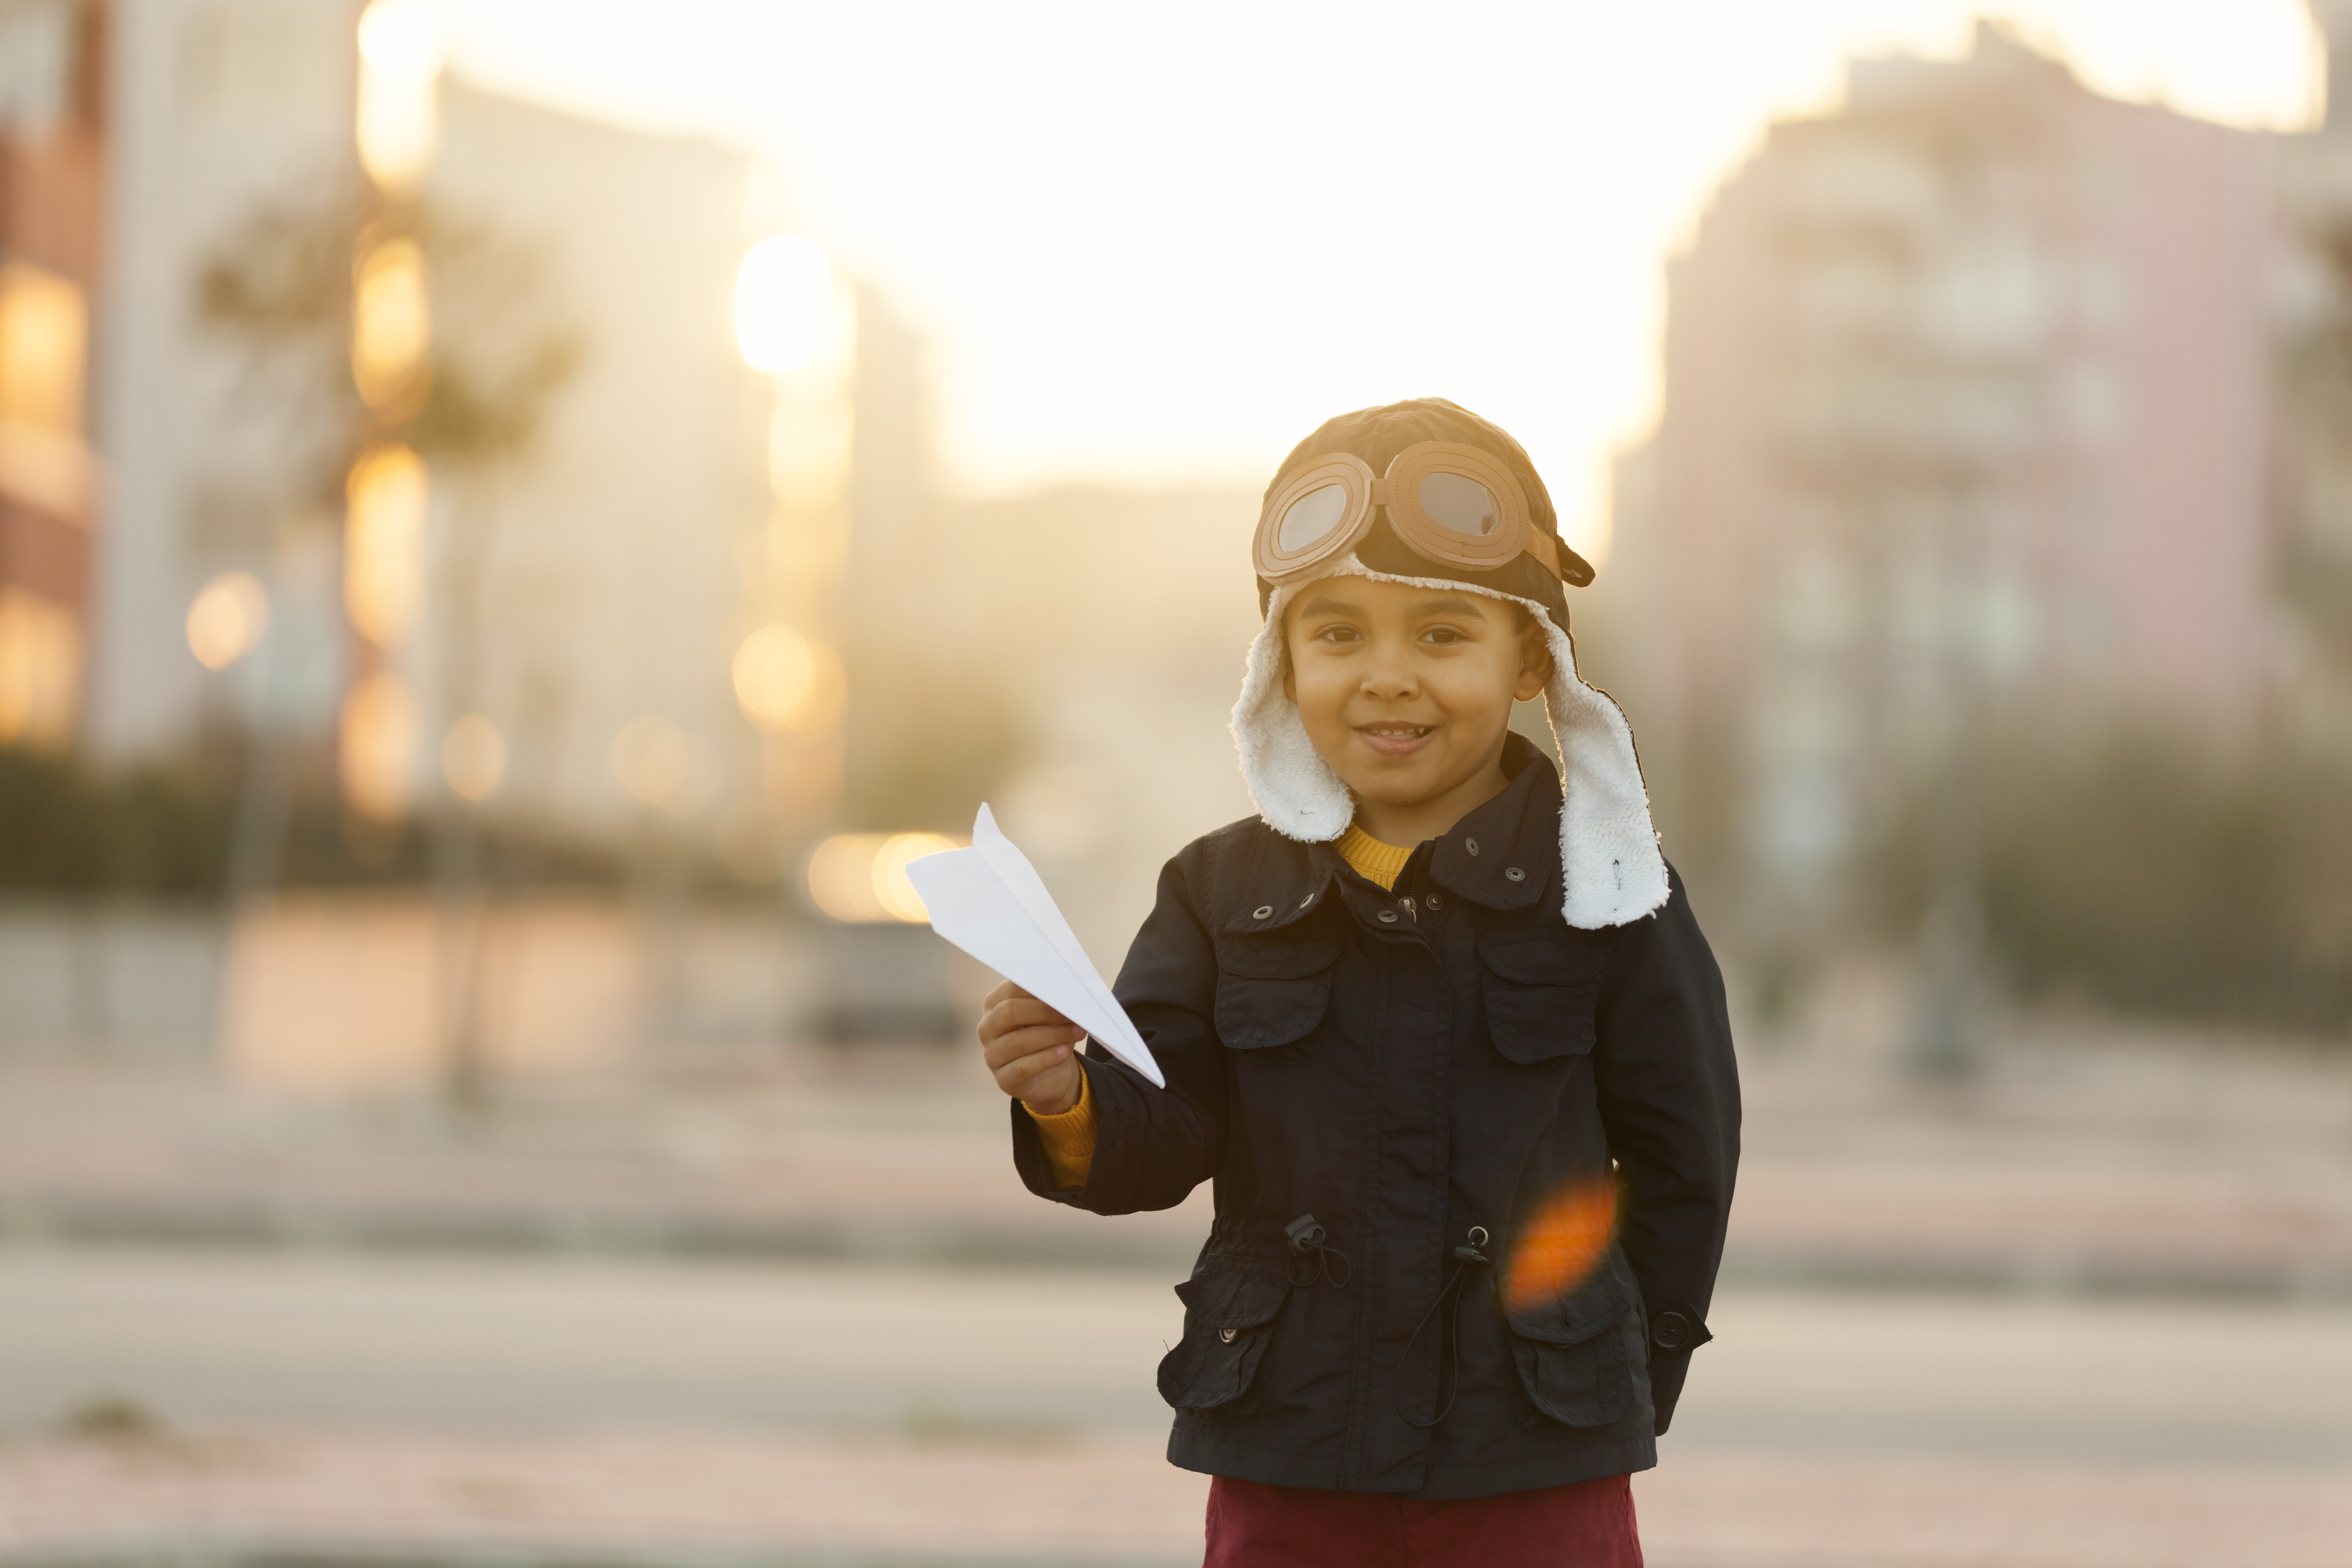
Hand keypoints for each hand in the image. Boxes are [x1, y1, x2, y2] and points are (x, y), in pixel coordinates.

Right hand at [978, 980, 1085, 1114]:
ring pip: (1019, 1041)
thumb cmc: (1047, 1035)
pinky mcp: (1003, 1079)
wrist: (1051, 1075)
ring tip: (1078, 1031)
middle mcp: (987, 1028)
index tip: (1064, 990)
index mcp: (994, 1004)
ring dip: (1054, 1035)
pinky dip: (1047, 1058)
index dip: (1039, 988)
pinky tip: (1064, 1052)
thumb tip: (1065, 992)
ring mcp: (992, 1055)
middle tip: (1074, 1012)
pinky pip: (1023, 1067)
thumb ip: (1050, 1002)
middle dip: (1045, 1011)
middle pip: (1010, 1012)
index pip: (1011, 988)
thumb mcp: (1049, 1016)